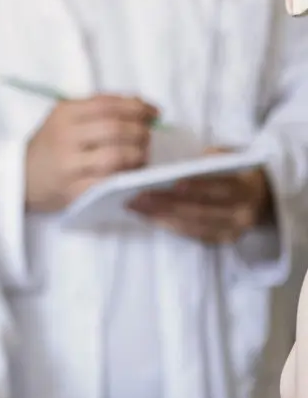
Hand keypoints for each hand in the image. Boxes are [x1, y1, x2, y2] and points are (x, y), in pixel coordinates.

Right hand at [25, 95, 157, 212]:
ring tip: (141, 156)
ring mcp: (69, 165)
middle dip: (142, 132)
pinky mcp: (74, 190)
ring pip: (117, 156)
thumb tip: (141, 105)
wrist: (22, 176)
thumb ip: (98, 108)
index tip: (154, 113)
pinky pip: (110, 182)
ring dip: (139, 155)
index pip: (108, 104)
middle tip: (148, 136)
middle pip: (116, 129)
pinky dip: (128, 177)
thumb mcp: (65, 118)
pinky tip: (132, 174)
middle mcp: (66, 136)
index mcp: (64, 113)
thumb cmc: (50, 144)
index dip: (137, 107)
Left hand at [129, 150, 273, 243]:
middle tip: (137, 195)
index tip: (171, 182)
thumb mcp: (232, 156)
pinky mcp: (222, 241)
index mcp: (247, 188)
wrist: (263, 197)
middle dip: (166, 203)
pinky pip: (192, 235)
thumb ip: (213, 157)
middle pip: (201, 210)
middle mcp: (243, 214)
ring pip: (193, 225)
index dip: (197, 186)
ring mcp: (233, 231)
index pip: (220, 187)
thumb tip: (184, 161)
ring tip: (135, 205)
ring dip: (161, 216)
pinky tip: (148, 216)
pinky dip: (168, 225)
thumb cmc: (236, 170)